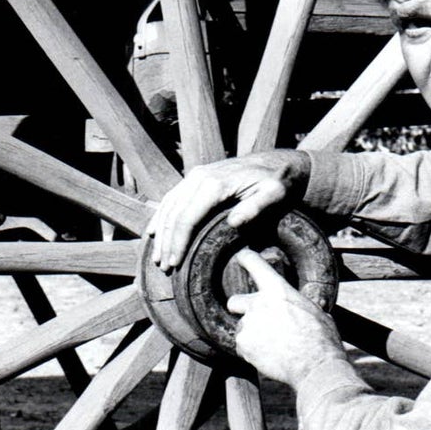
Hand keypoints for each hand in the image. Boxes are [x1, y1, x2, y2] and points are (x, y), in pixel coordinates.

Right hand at [147, 149, 310, 271]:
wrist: (277, 162)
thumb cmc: (277, 182)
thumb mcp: (273, 194)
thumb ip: (255, 207)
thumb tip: (233, 223)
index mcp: (215, 184)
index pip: (187, 218)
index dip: (178, 242)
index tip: (175, 263)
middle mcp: (200, 177)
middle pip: (173, 214)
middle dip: (166, 242)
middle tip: (163, 267)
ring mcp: (196, 175)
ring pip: (169, 205)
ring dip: (160, 232)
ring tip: (156, 256)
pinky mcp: (197, 177)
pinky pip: (173, 197)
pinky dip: (161, 215)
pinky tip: (154, 230)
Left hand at [225, 248, 347, 389]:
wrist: (316, 367)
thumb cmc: (322, 339)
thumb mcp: (318, 314)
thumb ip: (305, 306)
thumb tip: (318, 302)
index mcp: (278, 290)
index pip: (255, 264)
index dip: (246, 259)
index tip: (241, 258)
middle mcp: (258, 304)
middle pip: (234, 301)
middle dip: (240, 308)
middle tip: (254, 318)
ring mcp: (248, 325)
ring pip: (242, 328)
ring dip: (252, 335)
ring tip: (274, 346)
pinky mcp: (243, 345)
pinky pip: (242, 347)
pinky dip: (252, 352)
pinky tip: (270, 357)